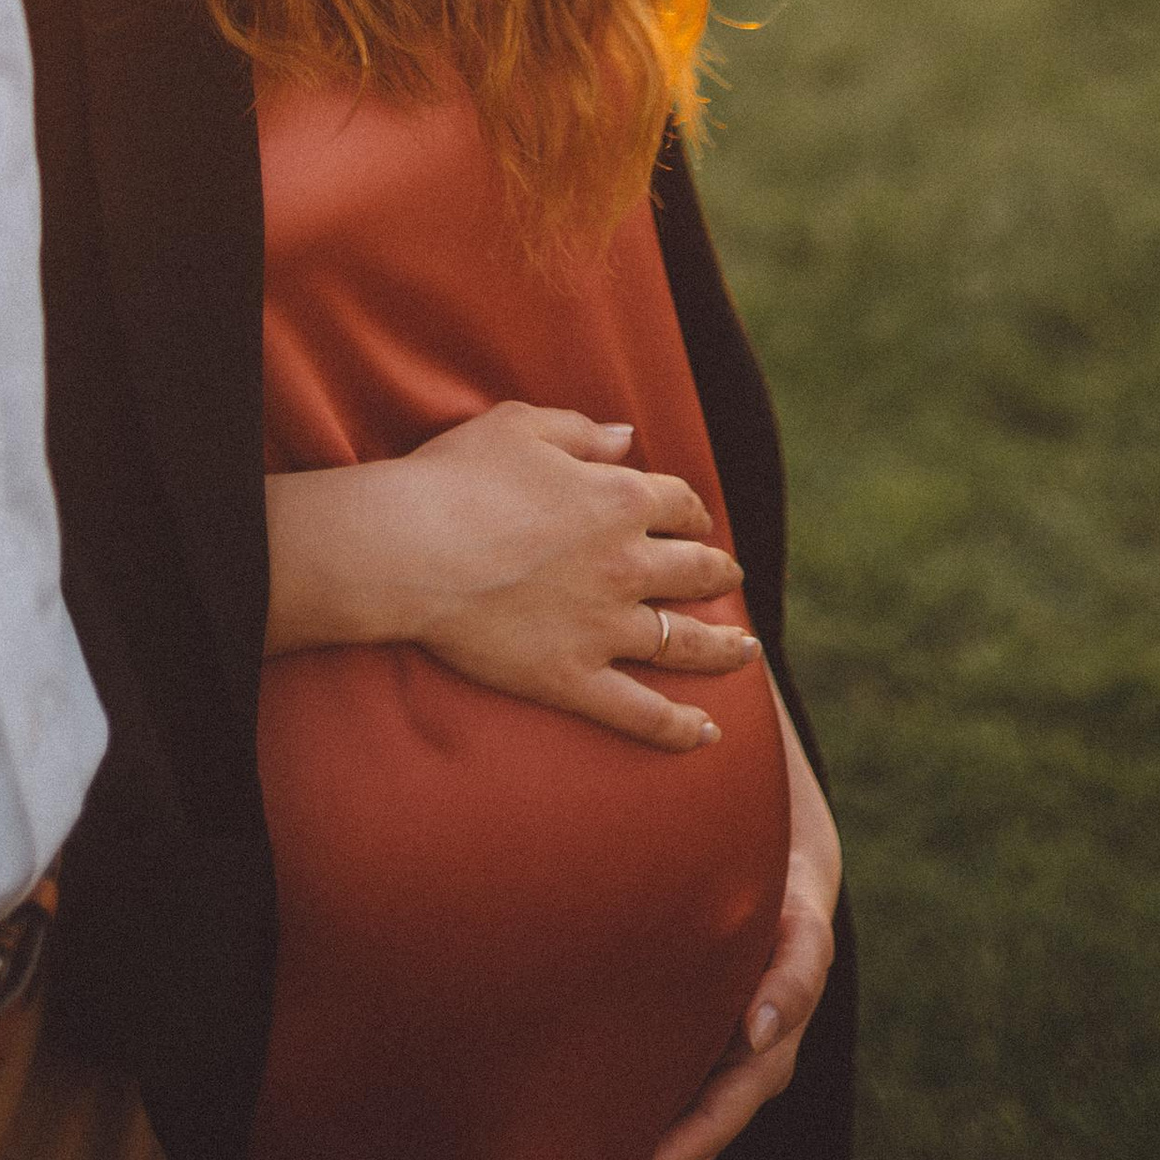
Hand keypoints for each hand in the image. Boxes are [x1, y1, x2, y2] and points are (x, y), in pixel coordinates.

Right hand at [263, 402, 760, 750]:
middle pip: (695, 572)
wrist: (413, 549)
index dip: (692, 511)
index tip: (694, 520)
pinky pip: (642, 712)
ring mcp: (605, 627)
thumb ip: (581, 430)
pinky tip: (708, 734)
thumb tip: (625, 438)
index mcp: (619, 498)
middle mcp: (627, 564)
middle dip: (720, 574)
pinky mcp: (574, 678)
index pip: (678, 503)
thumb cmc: (459, 477)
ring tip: (746, 650)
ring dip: (723, 647)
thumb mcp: (520, 426)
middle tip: (732, 579)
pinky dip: (680, 728)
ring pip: (685, 643)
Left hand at [646, 681, 842, 1159]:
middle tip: (659, 1159)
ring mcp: (759, 966)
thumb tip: (694, 655)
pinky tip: (630, 1130)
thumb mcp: (736, 717)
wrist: (729, 721)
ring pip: (742, 1065)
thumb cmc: (729, 712)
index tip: (751, 1030)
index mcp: (801, 876)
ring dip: (697, 1121)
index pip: (805, 948)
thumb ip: (712, 735)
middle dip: (718, 1109)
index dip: (785, 991)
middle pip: (770, 1044)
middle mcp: (786, 936)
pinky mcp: (719, 981)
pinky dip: (679, 1091)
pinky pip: (706, 1047)